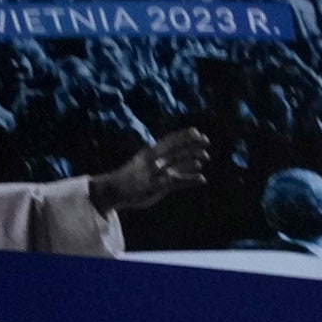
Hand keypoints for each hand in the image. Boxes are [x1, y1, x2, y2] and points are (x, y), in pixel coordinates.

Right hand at [86, 128, 209, 212]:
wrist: (115, 190)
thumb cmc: (130, 175)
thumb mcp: (142, 160)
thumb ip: (156, 155)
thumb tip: (171, 150)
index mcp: (149, 152)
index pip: (169, 140)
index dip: (183, 135)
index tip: (196, 131)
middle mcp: (153, 161)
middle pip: (175, 150)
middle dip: (191, 145)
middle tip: (206, 141)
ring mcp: (156, 174)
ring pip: (177, 165)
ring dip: (192, 161)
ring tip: (205, 157)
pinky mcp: (158, 187)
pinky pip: (177, 183)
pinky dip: (190, 180)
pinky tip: (202, 179)